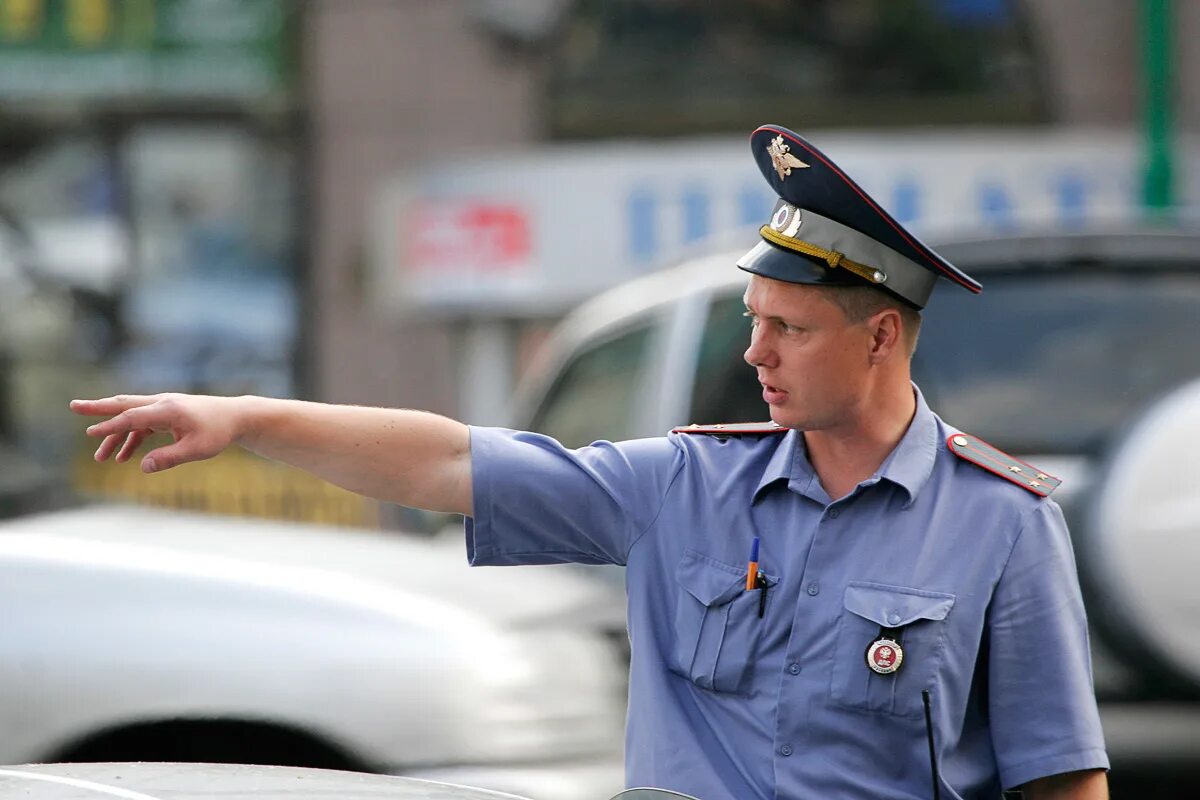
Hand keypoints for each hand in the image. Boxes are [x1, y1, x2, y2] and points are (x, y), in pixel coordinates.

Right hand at [70, 393, 243, 473]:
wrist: (236, 417)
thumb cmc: (218, 432)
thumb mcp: (197, 449)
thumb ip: (169, 458)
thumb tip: (143, 467)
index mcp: (168, 410)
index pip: (132, 417)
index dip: (110, 426)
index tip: (89, 432)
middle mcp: (162, 404)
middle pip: (124, 405)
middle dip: (99, 408)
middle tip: (74, 406)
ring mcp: (164, 408)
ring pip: (132, 418)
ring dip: (115, 436)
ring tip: (100, 458)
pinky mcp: (167, 415)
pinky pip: (142, 425)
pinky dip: (132, 439)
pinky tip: (123, 457)